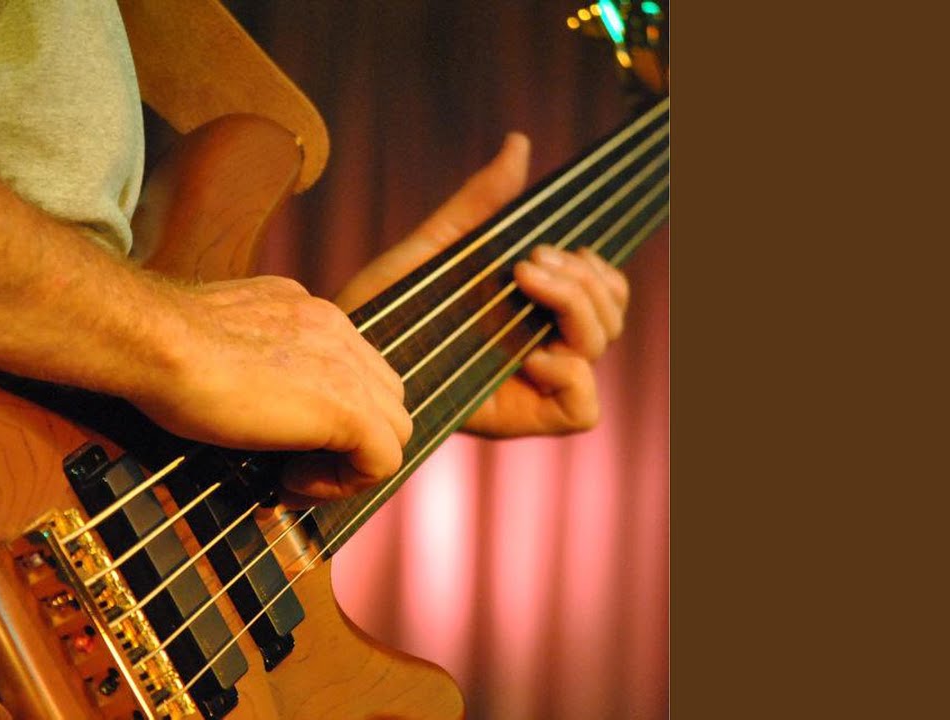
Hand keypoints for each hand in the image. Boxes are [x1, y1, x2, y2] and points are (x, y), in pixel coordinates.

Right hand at [134, 275, 412, 501]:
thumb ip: (243, 357)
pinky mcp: (346, 406)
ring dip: (350, 461)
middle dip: (349, 436)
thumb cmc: (158, 348)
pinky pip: (384, 458)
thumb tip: (236, 394)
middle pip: (383, 392)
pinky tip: (291, 483)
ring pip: (394, 425)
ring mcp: (346, 363)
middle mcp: (334, 326)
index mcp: (303, 309)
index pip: (349, 364)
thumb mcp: (212, 344)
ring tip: (293, 475)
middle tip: (291, 462)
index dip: (323, 412)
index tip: (274, 435)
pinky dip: (344, 483)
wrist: (155, 341)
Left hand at [337, 133, 629, 438]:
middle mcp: (537, 344)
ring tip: (523, 286)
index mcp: (528, 309)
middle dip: (583, 282)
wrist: (342, 357)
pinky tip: (531, 356)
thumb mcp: (433, 245)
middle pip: (609, 316)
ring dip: (577, 310)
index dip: (595, 269)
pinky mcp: (518, 417)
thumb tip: (518, 143)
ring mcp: (530, 382)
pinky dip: (572, 376)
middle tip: (525, 266)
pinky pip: (583, 409)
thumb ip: (479, 202)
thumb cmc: (382, 304)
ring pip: (599, 350)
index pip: (603, 290)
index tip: (541, 249)